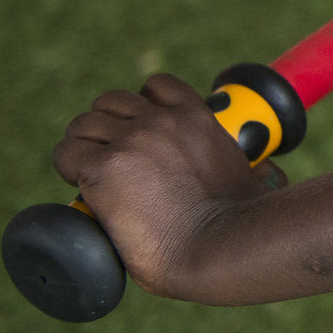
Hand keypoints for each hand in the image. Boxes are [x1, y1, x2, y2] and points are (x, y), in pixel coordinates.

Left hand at [51, 75, 268, 300]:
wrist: (217, 247)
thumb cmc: (242, 225)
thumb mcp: (256, 180)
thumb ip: (260, 168)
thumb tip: (267, 171)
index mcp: (197, 118)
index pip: (156, 86)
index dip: (142, 107)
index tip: (139, 133)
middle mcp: (160, 121)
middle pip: (110, 102)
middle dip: (105, 127)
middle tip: (110, 159)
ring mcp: (129, 142)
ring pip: (82, 124)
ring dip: (82, 147)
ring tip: (90, 174)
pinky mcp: (101, 168)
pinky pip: (65, 155)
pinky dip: (68, 170)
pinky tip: (82, 189)